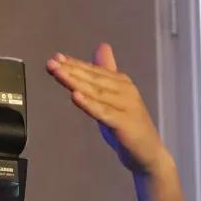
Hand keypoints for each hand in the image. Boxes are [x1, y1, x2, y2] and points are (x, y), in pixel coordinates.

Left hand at [46, 43, 170, 175]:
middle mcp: (124, 90)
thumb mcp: (112, 98)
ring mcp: (125, 106)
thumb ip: (104, 75)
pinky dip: (89, 104)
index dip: (74, 63)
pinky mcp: (124, 124)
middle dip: (70, 70)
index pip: (93, 70)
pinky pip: (103, 113)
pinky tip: (75, 97)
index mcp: (121, 83)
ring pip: (96, 92)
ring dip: (75, 82)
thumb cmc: (127, 126)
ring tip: (58, 74)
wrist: (149, 153)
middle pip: (93, 78)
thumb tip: (102, 47)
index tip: (55, 58)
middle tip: (51, 63)